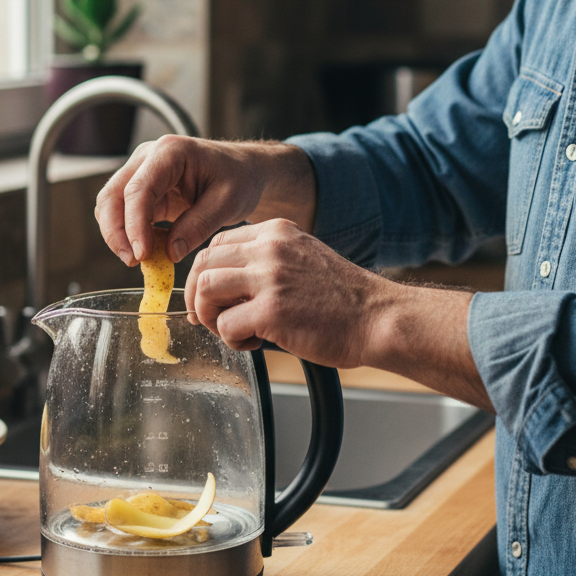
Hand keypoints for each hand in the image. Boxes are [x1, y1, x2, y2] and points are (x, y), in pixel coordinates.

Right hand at [94, 136, 273, 265]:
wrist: (245, 171)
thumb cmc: (240, 179)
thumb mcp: (228, 203)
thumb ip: (199, 225)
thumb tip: (169, 253)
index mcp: (171, 152)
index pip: (139, 189)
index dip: (134, 224)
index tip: (141, 254)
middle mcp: (149, 158)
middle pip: (113, 194)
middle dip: (116, 232)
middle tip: (132, 262)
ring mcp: (142, 172)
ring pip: (111, 205)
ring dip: (118, 235)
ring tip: (141, 260)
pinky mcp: (144, 190)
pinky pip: (124, 213)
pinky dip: (129, 234)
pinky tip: (150, 250)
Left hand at [183, 219, 387, 366]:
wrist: (378, 318)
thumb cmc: (342, 299)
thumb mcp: (302, 258)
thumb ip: (265, 262)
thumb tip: (223, 284)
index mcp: (276, 232)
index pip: (217, 243)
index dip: (206, 273)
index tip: (211, 296)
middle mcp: (270, 248)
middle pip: (203, 263)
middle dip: (198, 295)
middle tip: (209, 318)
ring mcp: (269, 278)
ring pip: (205, 289)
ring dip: (209, 316)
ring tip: (233, 330)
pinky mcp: (271, 311)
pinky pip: (224, 325)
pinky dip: (231, 340)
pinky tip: (254, 343)